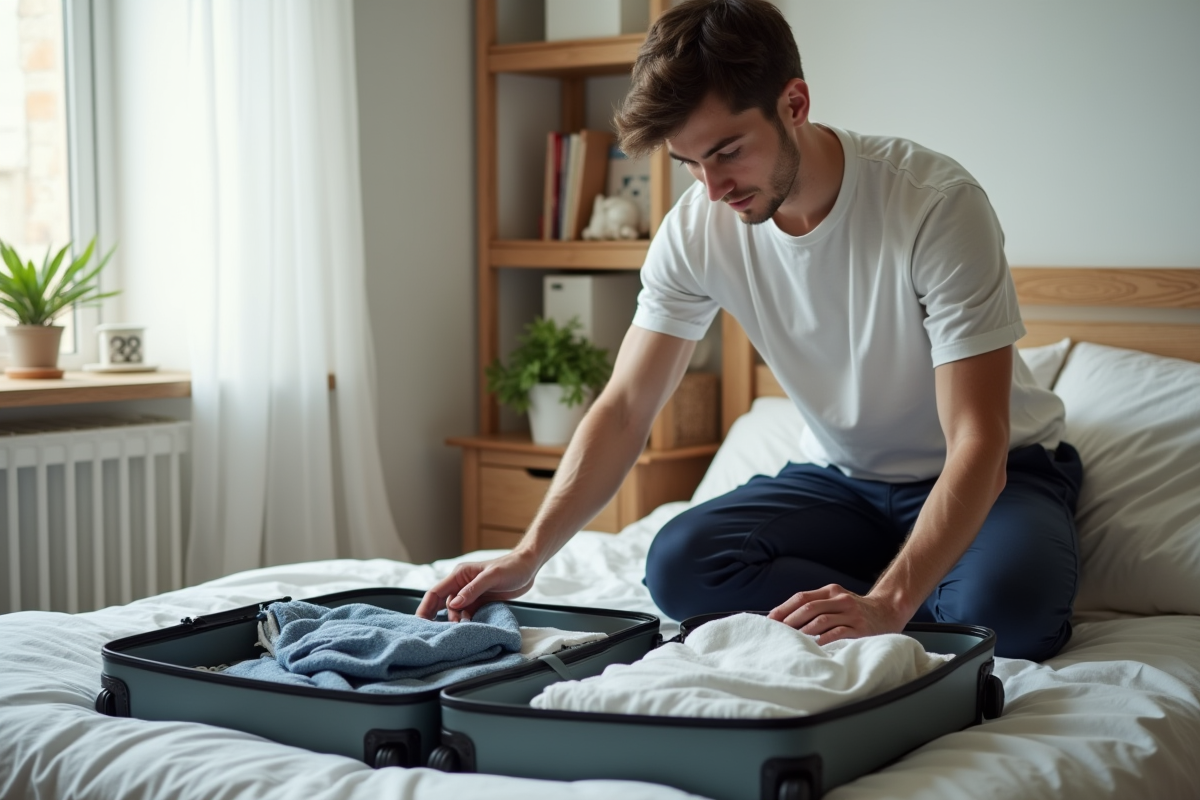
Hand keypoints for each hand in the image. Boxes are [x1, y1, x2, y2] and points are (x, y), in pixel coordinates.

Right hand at [415, 550, 539, 621]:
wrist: (528, 568)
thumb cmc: (511, 567)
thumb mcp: (492, 577)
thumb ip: (473, 590)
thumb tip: (453, 604)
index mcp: (459, 575)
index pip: (435, 592)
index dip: (425, 607)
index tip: (420, 623)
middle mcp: (461, 585)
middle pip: (441, 603)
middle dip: (436, 618)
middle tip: (437, 633)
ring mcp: (470, 594)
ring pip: (454, 612)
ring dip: (454, 622)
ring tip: (459, 631)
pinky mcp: (479, 602)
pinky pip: (466, 615)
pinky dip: (465, 623)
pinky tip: (468, 629)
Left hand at [766, 584, 906, 644]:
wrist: (889, 611)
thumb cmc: (856, 610)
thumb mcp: (837, 600)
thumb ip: (817, 605)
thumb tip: (786, 619)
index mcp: (831, 591)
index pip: (802, 597)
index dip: (784, 608)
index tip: (771, 620)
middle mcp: (840, 600)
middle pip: (809, 607)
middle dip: (790, 621)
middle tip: (778, 632)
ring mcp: (851, 614)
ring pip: (821, 620)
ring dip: (803, 631)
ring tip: (792, 640)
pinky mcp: (861, 629)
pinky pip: (837, 633)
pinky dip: (823, 639)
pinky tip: (814, 645)